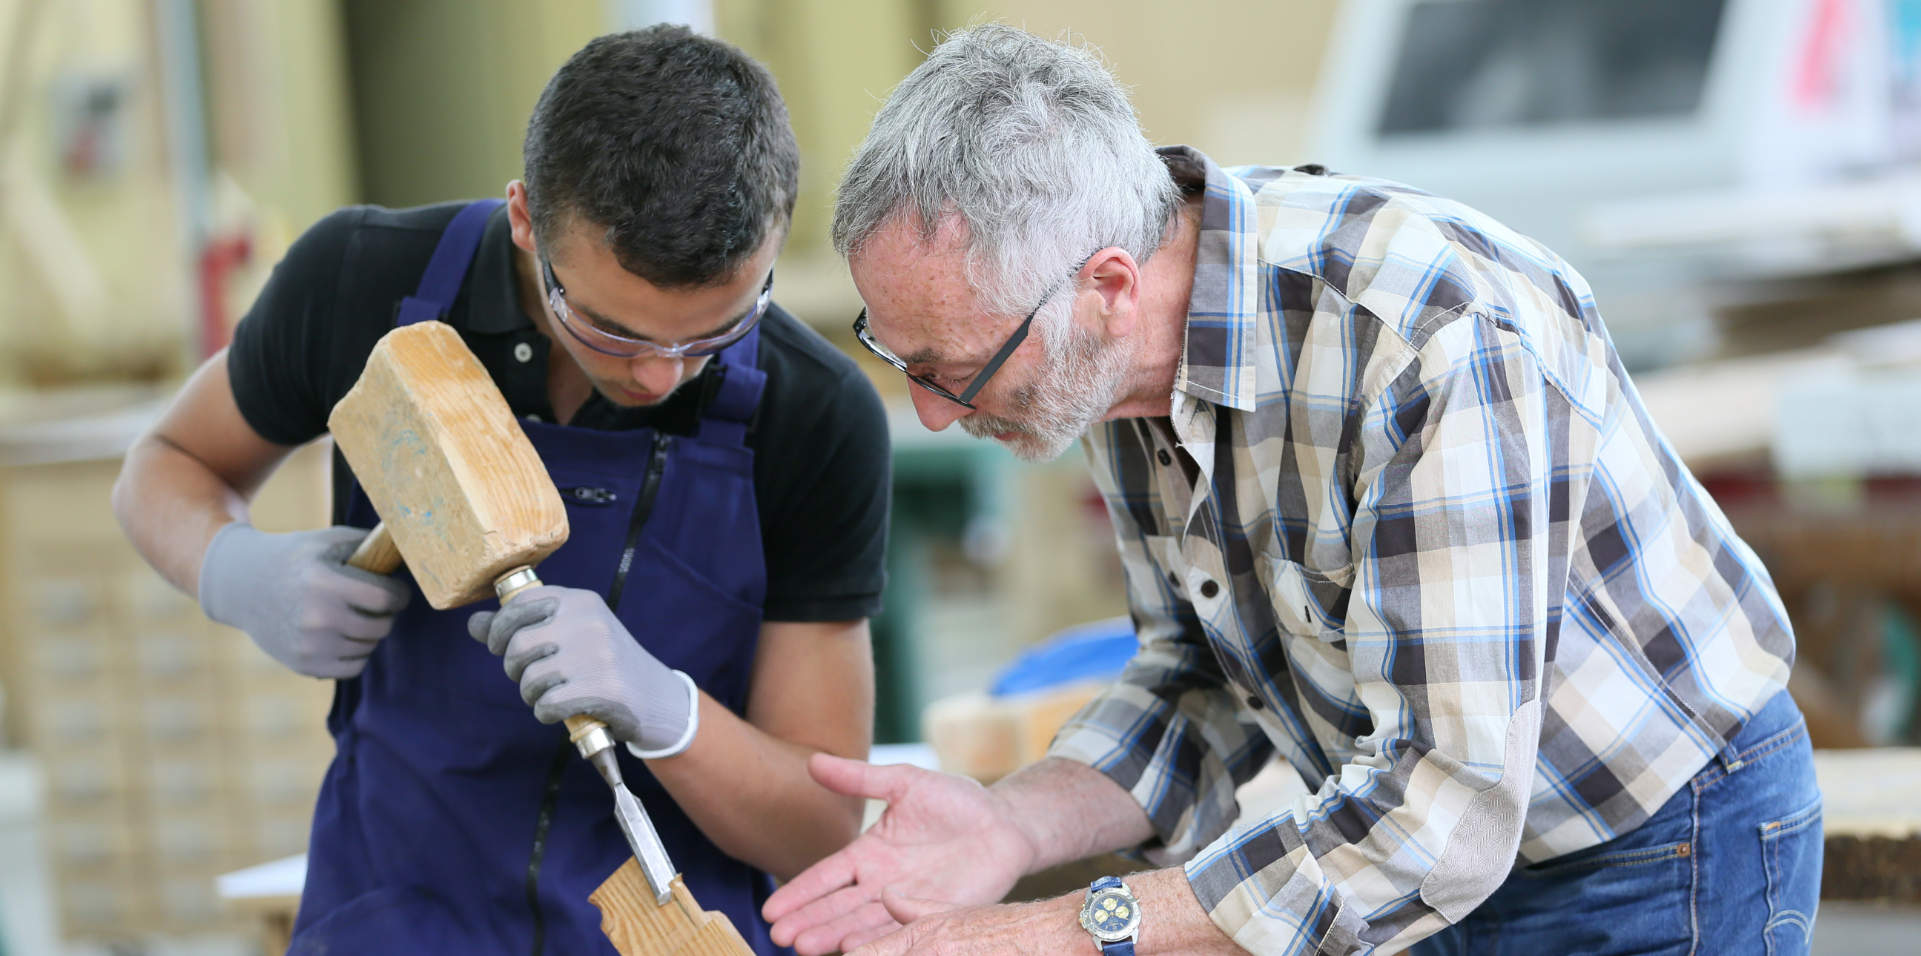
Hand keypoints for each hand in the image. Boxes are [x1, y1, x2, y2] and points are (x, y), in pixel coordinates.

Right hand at [197, 523, 410, 678]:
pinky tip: (343, 635)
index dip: (398, 594)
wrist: (243, 585)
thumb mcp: (327, 540)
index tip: (395, 591)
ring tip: (353, 615)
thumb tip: (411, 550)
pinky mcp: (304, 665)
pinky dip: (355, 653)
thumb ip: (368, 545)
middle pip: (381, 625)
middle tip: (375, 603)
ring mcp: (309, 645)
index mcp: (324, 582)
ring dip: (369, 633)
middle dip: (385, 613)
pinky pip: (353, 667)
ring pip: (369, 646)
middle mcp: (317, 617)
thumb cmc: (295, 557)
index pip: (386, 598)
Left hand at [467, 585, 692, 752]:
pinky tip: (559, 711)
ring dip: (531, 695)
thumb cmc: (603, 663)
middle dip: (514, 670)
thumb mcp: (570, 634)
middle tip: (530, 679)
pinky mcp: (602, 689)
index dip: (499, 630)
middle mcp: (588, 622)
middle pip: (518, 645)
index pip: (519, 605)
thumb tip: (474, 623)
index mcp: (579, 601)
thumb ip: (522, 627)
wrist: (655, 696)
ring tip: (549, 696)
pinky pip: (547, 705)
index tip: (500, 647)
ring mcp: (597, 655)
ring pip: (530, 679)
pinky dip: (545, 713)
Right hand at [763, 755, 1039, 954]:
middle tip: (781, 937)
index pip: (826, 878)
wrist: (1005, 822)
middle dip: (809, 923)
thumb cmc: (956, 801)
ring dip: (836, 937)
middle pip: (837, 908)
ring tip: (806, 948)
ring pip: (865, 925)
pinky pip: (906, 929)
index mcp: (869, 855)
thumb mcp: (905, 782)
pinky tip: (856, 948)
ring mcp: (909, 903)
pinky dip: (881, 939)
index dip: (799, 894)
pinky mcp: (938, 915)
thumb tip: (812, 761)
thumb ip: (860, 777)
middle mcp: (882, 886)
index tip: (770, 910)